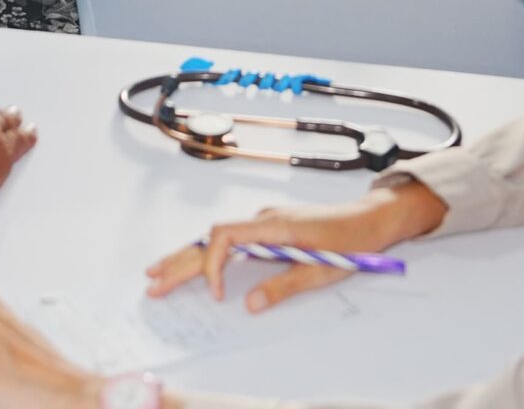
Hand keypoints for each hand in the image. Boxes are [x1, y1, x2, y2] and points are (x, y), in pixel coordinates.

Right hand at [146, 183, 447, 312]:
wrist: (371, 219)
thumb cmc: (351, 241)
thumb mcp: (319, 269)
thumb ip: (282, 286)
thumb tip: (248, 305)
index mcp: (273, 225)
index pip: (225, 236)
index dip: (212, 264)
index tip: (215, 293)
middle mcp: (263, 219)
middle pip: (211, 239)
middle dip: (181, 261)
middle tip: (152, 281)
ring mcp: (265, 222)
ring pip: (216, 238)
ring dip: (189, 256)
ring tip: (160, 271)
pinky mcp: (270, 229)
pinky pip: (230, 239)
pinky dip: (208, 253)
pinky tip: (195, 262)